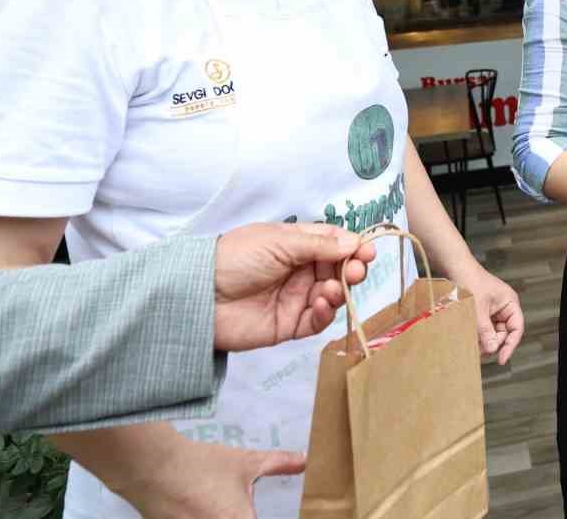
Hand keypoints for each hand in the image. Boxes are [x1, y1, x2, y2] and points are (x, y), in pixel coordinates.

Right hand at [116, 436, 304, 518]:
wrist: (152, 468)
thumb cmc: (203, 466)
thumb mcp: (246, 462)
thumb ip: (279, 463)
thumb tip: (305, 459)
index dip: (254, 516)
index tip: (250, 511)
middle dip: (239, 513)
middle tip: (235, 505)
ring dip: (221, 513)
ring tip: (216, 503)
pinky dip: (202, 516)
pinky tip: (203, 508)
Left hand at [213, 223, 375, 351]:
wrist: (198, 296)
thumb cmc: (235, 258)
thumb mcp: (278, 242)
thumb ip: (318, 245)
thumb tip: (355, 242)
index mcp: (296, 245)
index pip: (333, 244)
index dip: (352, 246)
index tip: (367, 251)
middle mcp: (299, 271)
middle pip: (338, 270)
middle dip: (351, 269)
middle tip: (356, 270)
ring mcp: (295, 298)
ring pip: (332, 296)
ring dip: (339, 291)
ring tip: (333, 289)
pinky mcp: (288, 325)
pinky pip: (316, 322)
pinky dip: (324, 314)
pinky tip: (321, 304)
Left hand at [456, 265, 524, 365]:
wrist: (454, 267)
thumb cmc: (470, 281)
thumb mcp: (478, 309)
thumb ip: (486, 331)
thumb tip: (493, 349)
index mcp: (509, 303)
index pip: (516, 328)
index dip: (510, 345)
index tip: (501, 359)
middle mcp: (503, 307)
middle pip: (504, 332)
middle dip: (493, 342)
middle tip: (480, 352)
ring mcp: (492, 309)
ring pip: (492, 331)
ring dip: (484, 339)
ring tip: (472, 345)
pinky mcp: (481, 311)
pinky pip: (483, 327)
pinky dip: (477, 334)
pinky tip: (469, 338)